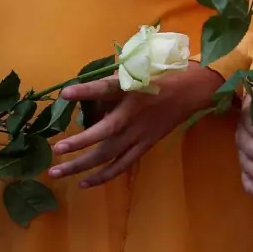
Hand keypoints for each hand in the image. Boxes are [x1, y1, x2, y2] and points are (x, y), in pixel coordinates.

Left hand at [48, 66, 223, 186]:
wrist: (195, 88)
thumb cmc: (165, 73)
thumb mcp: (141, 69)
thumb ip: (115, 82)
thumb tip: (88, 96)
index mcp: (133, 89)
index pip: (105, 89)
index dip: (85, 92)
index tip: (64, 94)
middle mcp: (134, 113)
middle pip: (105, 131)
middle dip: (80, 142)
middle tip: (57, 150)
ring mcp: (140, 132)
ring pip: (109, 153)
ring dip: (82, 164)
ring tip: (57, 172)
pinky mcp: (146, 144)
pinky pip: (123, 164)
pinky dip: (104, 176)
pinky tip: (84, 183)